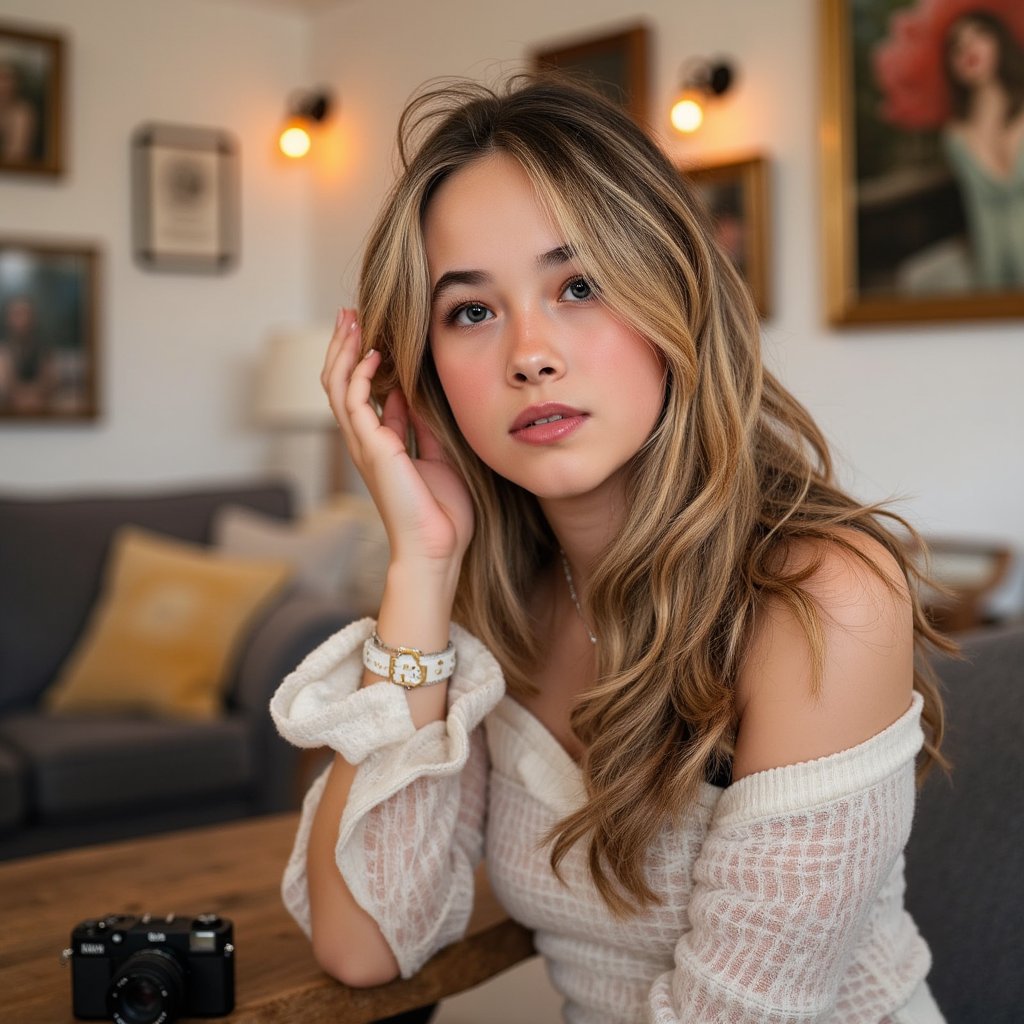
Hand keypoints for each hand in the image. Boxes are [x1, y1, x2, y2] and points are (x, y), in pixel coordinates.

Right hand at [322, 309, 474, 571]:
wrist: (438, 548)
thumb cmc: (444, 512)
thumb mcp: (440, 454)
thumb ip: (425, 425)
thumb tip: (414, 393)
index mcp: (382, 443)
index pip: (363, 392)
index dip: (365, 360)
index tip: (376, 331)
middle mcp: (367, 441)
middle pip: (340, 382)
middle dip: (345, 346)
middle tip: (349, 314)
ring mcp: (364, 445)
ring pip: (338, 386)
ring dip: (343, 351)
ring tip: (351, 320)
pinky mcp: (371, 449)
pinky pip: (353, 402)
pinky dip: (360, 374)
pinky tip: (374, 353)